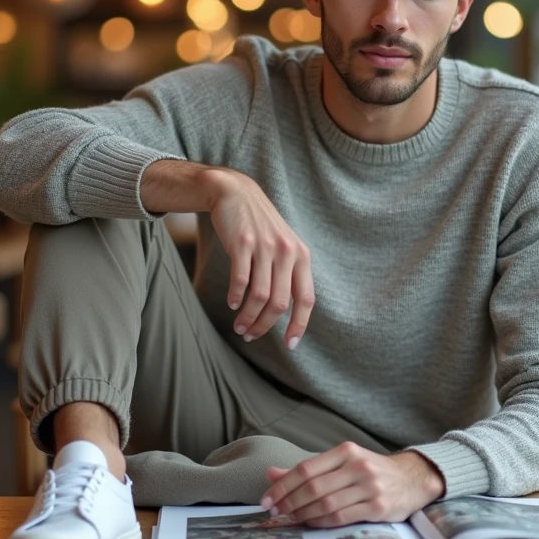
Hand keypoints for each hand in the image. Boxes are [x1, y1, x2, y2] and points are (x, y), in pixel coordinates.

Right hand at [206, 170, 314, 348]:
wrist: (236, 193)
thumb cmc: (261, 226)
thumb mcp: (283, 246)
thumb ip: (289, 273)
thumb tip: (286, 312)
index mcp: (301, 256)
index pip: (306, 299)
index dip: (299, 325)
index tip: (290, 345)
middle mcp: (287, 252)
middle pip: (279, 303)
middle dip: (264, 326)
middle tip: (250, 336)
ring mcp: (265, 247)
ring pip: (259, 295)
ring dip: (248, 317)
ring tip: (239, 327)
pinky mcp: (243, 243)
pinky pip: (241, 279)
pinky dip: (236, 297)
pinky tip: (232, 304)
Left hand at [259, 442, 445, 526]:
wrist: (411, 479)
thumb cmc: (370, 470)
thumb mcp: (341, 462)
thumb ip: (308, 469)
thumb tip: (271, 474)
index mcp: (346, 451)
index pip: (306, 468)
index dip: (283, 485)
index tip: (267, 499)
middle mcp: (358, 466)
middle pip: (313, 487)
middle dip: (289, 502)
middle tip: (275, 511)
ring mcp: (370, 487)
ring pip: (326, 504)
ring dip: (303, 514)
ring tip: (290, 518)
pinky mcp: (379, 507)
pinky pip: (342, 517)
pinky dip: (321, 522)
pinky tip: (311, 522)